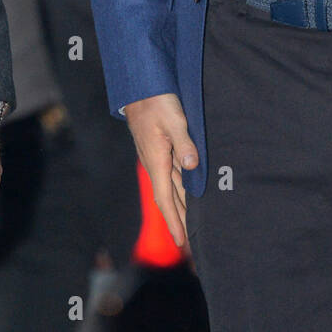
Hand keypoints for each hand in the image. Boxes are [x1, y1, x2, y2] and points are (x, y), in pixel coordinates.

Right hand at [123, 92, 197, 246]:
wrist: (140, 87)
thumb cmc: (156, 101)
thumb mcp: (174, 119)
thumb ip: (184, 142)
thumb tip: (192, 164)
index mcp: (158, 161)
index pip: (166, 198)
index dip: (174, 220)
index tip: (181, 241)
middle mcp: (157, 164)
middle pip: (169, 199)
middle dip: (178, 221)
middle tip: (188, 244)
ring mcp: (158, 157)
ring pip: (172, 188)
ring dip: (180, 207)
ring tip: (190, 225)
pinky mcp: (162, 149)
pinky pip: (173, 176)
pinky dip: (180, 190)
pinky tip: (188, 194)